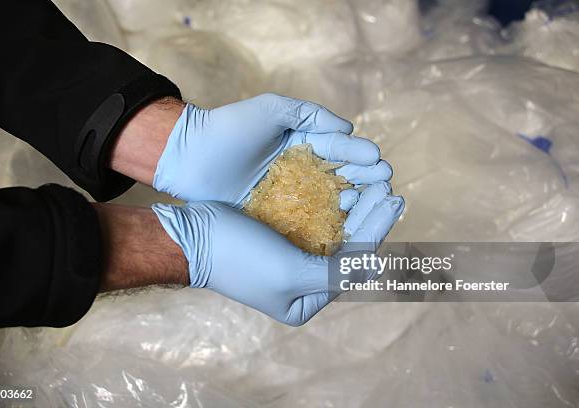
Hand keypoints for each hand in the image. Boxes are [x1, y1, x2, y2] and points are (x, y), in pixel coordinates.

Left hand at [152, 93, 392, 206]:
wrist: (186, 159)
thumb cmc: (226, 129)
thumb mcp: (269, 110)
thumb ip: (309, 113)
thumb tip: (348, 128)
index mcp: (299, 142)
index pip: (337, 149)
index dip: (359, 156)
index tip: (380, 164)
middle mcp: (297, 169)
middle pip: (339, 176)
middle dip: (364, 182)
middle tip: (386, 189)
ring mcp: (287, 195)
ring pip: (327, 201)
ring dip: (352, 205)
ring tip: (372, 207)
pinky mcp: (274, 216)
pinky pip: (305, 221)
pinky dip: (326, 225)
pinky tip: (345, 228)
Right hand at [152, 182, 403, 325]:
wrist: (191, 235)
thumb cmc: (240, 259)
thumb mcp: (292, 273)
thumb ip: (338, 272)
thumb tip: (377, 265)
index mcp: (305, 301)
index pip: (354, 266)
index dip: (377, 232)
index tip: (395, 200)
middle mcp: (303, 282)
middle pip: (348, 248)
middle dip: (370, 219)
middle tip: (390, 189)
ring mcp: (292, 257)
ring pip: (334, 231)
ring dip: (355, 209)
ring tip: (376, 184)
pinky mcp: (281, 234)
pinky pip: (316, 219)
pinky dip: (333, 204)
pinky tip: (347, 186)